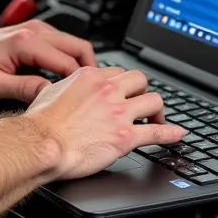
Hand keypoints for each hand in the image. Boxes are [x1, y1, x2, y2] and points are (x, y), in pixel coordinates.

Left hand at [0, 20, 96, 104]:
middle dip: (88, 71)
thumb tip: (51, 95)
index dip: (79, 85)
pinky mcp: (28, 35)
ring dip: (77, 65)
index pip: (68, 63)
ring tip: (76, 91)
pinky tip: (60, 81)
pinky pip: (58, 45)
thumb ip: (24, 89)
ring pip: (71, 45)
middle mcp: (31, 31)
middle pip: (78, 47)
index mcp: (24, 42)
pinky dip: (66, 61)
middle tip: (88, 96)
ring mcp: (32, 30)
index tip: (84, 103)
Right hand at [24, 66, 185, 180]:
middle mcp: (108, 91)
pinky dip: (170, 133)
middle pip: (140, 80)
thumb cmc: (40, 123)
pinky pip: (156, 132)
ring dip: (157, 110)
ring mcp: (119, 113)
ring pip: (154, 101)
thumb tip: (68, 90)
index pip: (118, 73)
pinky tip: (178, 134)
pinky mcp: (125, 137)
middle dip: (142, 91)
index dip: (122, 84)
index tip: (123, 93)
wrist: (41, 144)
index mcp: (91, 78)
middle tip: (139, 103)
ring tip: (155, 119)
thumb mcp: (51, 92)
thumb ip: (67, 87)